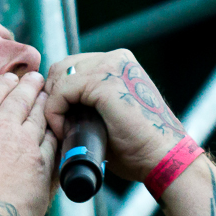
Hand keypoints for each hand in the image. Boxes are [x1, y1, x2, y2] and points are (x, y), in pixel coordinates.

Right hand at [0, 71, 57, 215]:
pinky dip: (57, 132)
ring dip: (45, 104)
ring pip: (41, 118)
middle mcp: (3, 130)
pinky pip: (54, 143)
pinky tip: (59, 130)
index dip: (3, 84)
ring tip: (48, 97)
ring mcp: (27, 148)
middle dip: (28, 86)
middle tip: (35, 77)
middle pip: (21, 100)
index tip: (11, 77)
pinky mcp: (43, 168)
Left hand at [44, 50, 186, 182]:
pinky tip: (65, 131)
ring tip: (64, 130)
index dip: (59, 93)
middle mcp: (115, 58)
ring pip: (59, 77)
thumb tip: (61, 107)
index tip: (62, 121)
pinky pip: (61, 92)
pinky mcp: (103, 82)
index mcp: (118, 63)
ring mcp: (110, 66)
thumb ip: (90, 102)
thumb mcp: (110, 114)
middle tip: (60, 125)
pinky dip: (55, 113)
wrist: (162, 157)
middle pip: (62, 67)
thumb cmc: (138, 145)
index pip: (72, 67)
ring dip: (53, 105)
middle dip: (53, 96)